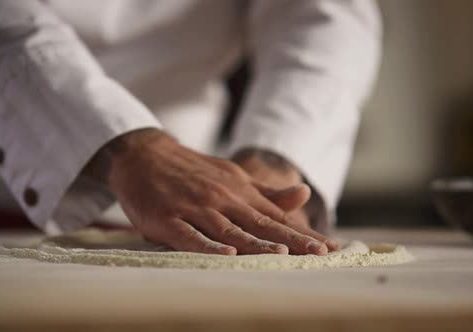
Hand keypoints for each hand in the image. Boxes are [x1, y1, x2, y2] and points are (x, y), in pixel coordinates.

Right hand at [84, 129, 328, 254]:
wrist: (144, 155)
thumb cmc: (190, 170)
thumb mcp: (232, 176)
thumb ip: (265, 191)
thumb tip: (303, 193)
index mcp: (238, 190)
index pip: (276, 216)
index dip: (302, 233)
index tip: (329, 247)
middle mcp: (221, 198)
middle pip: (259, 224)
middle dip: (291, 240)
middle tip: (318, 254)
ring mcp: (194, 207)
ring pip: (229, 230)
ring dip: (256, 243)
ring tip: (282, 255)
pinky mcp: (167, 218)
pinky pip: (190, 235)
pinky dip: (208, 244)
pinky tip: (226, 253)